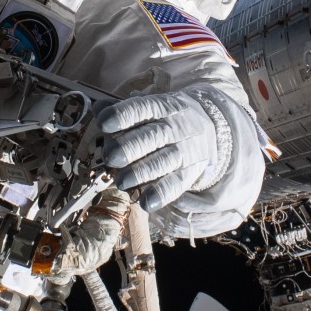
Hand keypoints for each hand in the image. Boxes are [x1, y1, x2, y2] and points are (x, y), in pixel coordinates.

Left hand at [95, 90, 230, 211]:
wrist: (211, 128)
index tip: (104, 123)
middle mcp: (176, 127)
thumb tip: (99, 108)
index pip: (143, 108)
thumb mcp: (151, 107)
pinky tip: (145, 203)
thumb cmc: (167, 118)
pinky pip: (177, 184)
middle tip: (109, 157)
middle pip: (153, 137)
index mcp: (164, 107)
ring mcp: (186, 151)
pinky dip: (161, 194)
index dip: (123, 115)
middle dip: (129, 147)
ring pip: (164, 161)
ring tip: (121, 181)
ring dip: (141, 173)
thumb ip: (123, 110)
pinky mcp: (191, 173)